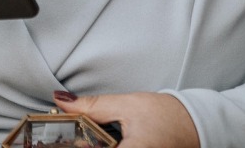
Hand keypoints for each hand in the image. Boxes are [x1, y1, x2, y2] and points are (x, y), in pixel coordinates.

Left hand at [52, 90, 198, 147]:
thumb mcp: (127, 105)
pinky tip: (95, 143)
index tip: (47, 141)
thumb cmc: (166, 115)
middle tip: (56, 140)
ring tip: (79, 139)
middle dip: (77, 146)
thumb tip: (61, 102)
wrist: (196, 125)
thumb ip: (92, 107)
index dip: (68, 146)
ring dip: (88, 147)